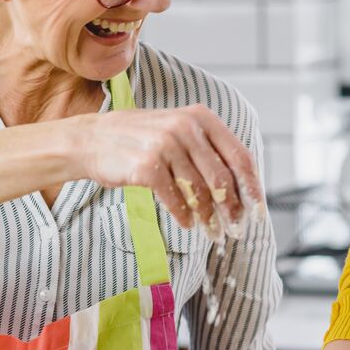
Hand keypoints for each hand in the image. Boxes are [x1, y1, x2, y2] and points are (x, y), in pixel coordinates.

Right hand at [76, 106, 261, 233]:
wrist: (92, 140)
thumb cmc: (139, 139)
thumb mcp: (177, 130)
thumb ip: (207, 149)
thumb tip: (240, 186)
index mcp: (200, 117)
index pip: (239, 156)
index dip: (252, 187)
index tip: (257, 210)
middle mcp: (185, 127)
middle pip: (222, 178)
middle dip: (233, 209)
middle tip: (236, 228)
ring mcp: (165, 145)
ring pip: (200, 192)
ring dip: (209, 218)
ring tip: (213, 232)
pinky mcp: (147, 166)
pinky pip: (176, 199)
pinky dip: (185, 215)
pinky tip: (188, 224)